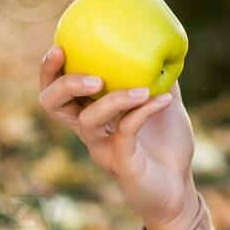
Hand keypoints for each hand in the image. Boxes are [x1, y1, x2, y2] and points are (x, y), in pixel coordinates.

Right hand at [37, 45, 198, 229]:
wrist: (179, 188)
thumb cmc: (167, 146)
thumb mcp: (165, 102)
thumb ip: (160, 76)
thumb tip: (163, 42)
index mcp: (92, 114)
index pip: (56, 91)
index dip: (49, 70)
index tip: (60, 46)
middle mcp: (89, 132)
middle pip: (53, 105)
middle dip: (65, 84)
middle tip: (94, 76)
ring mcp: (102, 149)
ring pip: (87, 121)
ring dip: (115, 99)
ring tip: (142, 89)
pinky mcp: (121, 165)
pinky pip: (124, 132)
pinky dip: (143, 112)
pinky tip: (164, 100)